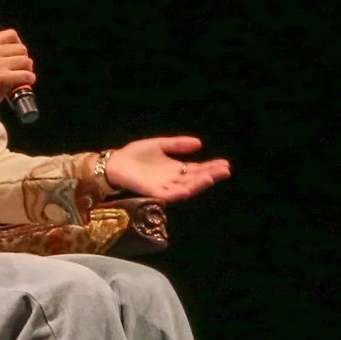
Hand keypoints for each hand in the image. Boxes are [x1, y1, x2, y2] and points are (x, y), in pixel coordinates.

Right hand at [0, 29, 34, 119]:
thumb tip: (19, 55)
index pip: (11, 34)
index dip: (18, 45)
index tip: (15, 56)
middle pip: (22, 48)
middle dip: (24, 59)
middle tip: (19, 70)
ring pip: (26, 60)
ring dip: (27, 70)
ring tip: (20, 77)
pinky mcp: (1, 78)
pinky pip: (26, 75)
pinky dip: (29, 80)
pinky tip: (23, 84)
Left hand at [104, 135, 232, 202]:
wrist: (115, 163)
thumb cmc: (135, 155)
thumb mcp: (160, 144)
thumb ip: (177, 144)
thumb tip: (199, 143)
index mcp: (175, 170)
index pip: (197, 170)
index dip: (211, 167)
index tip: (225, 164)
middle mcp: (172, 180)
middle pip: (195, 179)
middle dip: (210, 175)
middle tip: (225, 170)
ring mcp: (163, 187)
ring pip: (185, 188)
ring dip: (198, 184)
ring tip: (211, 177)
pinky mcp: (152, 192)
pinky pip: (168, 195)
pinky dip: (178, 193)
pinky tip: (187, 190)